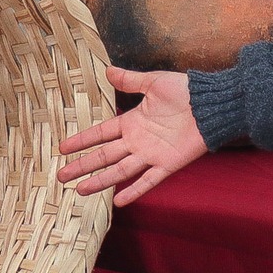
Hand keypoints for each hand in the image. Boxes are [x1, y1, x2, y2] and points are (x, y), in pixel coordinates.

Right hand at [57, 67, 207, 205]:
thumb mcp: (153, 82)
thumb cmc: (185, 91)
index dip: (82, 141)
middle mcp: (137, 141)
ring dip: (100, 181)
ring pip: (120, 171)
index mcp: (132, 122)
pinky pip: (148, 181)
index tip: (62, 148)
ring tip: (80, 190)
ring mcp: (151, 155)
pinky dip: (134, 191)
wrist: (210, 104)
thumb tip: (108, 70)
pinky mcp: (167, 165)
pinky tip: (118, 201)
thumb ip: (130, 81)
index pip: (100, 133)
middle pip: (104, 156)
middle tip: (61, 176)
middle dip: (82, 166)